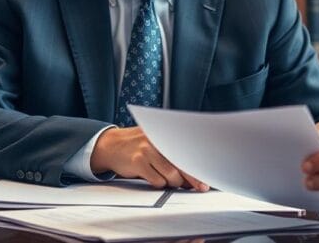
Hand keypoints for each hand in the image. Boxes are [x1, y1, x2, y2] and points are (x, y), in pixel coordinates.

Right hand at [90, 127, 209, 190]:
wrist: (111, 145)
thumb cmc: (138, 145)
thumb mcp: (157, 142)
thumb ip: (173, 154)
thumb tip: (192, 174)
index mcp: (166, 132)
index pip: (188, 150)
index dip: (199, 165)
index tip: (207, 177)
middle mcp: (159, 139)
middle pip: (183, 162)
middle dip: (193, 178)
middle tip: (201, 186)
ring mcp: (148, 150)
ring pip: (171, 175)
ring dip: (174, 182)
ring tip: (172, 181)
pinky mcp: (138, 161)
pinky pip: (157, 180)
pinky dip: (160, 184)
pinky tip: (156, 179)